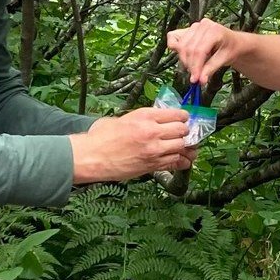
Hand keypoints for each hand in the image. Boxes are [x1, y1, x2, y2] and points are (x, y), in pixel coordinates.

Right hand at [70, 107, 192, 183]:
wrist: (92, 157)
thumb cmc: (101, 137)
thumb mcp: (122, 118)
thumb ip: (142, 119)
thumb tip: (156, 120)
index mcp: (145, 116)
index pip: (177, 114)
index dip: (183, 117)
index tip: (183, 119)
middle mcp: (153, 132)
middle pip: (183, 130)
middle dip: (185, 132)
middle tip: (184, 134)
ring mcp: (154, 150)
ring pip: (182, 147)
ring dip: (186, 147)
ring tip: (187, 147)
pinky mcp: (152, 165)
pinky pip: (176, 163)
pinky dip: (182, 162)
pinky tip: (183, 160)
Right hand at [166, 18, 239, 85]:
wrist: (233, 43)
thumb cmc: (231, 48)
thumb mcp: (224, 60)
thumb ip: (211, 69)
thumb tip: (200, 79)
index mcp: (214, 31)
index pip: (199, 51)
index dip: (195, 67)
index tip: (196, 79)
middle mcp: (202, 26)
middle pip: (188, 49)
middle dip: (190, 65)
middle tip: (195, 77)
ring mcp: (194, 27)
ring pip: (181, 46)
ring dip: (184, 60)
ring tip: (193, 67)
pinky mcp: (187, 30)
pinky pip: (173, 37)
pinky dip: (175, 47)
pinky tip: (182, 55)